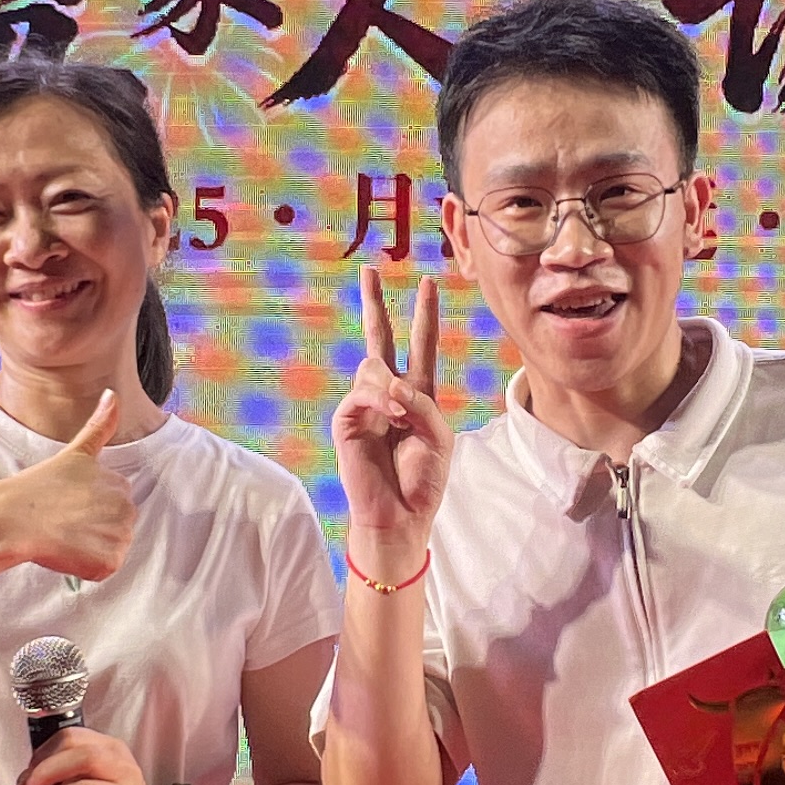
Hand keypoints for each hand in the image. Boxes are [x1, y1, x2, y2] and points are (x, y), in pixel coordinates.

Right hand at [0, 391, 130, 581]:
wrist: (12, 518)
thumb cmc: (37, 488)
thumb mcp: (75, 453)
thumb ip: (100, 425)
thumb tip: (113, 393)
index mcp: (119, 483)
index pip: (113, 507)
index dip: (87, 510)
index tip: (65, 505)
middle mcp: (126, 507)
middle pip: (116, 529)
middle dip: (92, 530)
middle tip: (62, 521)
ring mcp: (118, 535)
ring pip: (109, 550)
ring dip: (88, 548)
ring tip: (62, 535)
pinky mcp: (109, 560)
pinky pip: (102, 569)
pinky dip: (85, 567)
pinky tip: (65, 552)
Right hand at [331, 270, 449, 573]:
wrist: (400, 515)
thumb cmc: (423, 479)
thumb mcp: (438, 435)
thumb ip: (419, 402)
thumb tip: (387, 382)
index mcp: (417, 394)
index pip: (420, 345)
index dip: (424, 315)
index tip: (427, 283)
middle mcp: (389, 394)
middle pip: (380, 338)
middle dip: (375, 303)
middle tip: (369, 269)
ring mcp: (365, 406)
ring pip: (374, 368)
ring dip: (392, 387)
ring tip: (401, 415)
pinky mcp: (347, 421)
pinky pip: (361, 393)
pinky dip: (379, 401)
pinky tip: (389, 415)